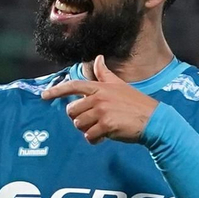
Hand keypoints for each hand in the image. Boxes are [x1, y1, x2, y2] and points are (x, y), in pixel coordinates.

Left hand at [39, 55, 159, 144]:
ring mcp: (102, 111)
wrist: (155, 120)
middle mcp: (99, 97)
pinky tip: (105, 136)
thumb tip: (97, 58)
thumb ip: (104, 74)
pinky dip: (95, 139)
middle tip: (94, 121)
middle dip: (79, 119)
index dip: (57, 91)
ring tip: (102, 128)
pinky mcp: (106, 125)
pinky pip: (89, 136)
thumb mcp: (120, 85)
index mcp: (100, 87)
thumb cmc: (136, 104)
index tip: (43, 95)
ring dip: (88, 130)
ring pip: (79, 125)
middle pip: (72, 111)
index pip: (74, 86)